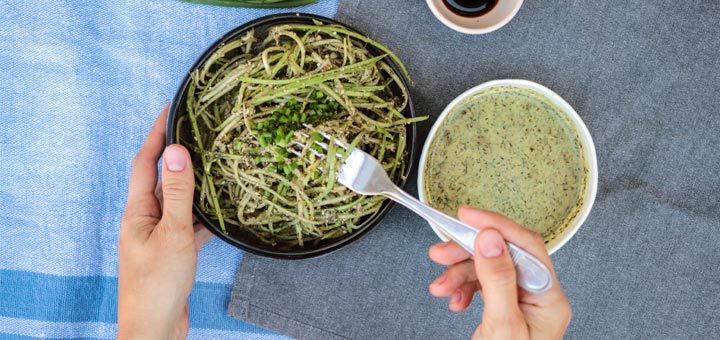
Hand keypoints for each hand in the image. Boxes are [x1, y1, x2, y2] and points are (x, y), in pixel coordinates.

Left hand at [117, 104, 213, 339]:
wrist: (156, 328)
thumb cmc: (159, 283)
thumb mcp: (174, 233)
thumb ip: (177, 193)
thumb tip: (176, 152)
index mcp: (138, 211)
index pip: (145, 162)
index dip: (156, 133)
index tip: (170, 109)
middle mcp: (145, 220)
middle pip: (160, 179)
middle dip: (176, 154)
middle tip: (196, 130)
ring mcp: (158, 236)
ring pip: (178, 202)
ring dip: (192, 184)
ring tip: (213, 163)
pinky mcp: (172, 252)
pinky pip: (188, 225)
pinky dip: (202, 216)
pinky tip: (219, 211)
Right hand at [428, 206, 570, 339]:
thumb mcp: (501, 326)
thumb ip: (498, 280)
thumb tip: (491, 238)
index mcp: (549, 297)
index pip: (526, 246)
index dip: (495, 225)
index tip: (466, 216)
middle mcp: (538, 295)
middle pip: (502, 255)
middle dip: (467, 253)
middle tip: (438, 253)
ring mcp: (522, 302)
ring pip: (488, 269)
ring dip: (459, 273)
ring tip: (439, 287)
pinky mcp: (506, 309)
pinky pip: (482, 286)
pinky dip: (462, 288)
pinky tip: (453, 300)